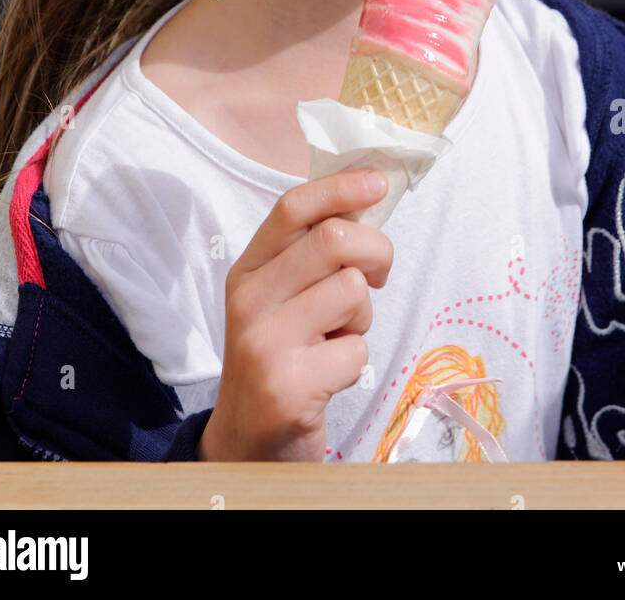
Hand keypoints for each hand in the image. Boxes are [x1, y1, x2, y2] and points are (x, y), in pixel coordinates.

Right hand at [197, 168, 391, 461]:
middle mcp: (248, 300)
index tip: (378, 182)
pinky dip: (355, 363)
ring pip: (351, 292)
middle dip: (375, 251)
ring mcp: (265, 343)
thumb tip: (366, 200)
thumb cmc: (281, 357)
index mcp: (247, 270)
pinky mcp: (288, 386)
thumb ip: (311, 254)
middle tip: (377, 274)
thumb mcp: (280, 298)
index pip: (292, 207)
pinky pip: (356, 350)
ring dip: (361, 318)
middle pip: (333, 240)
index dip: (340, 186)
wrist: (247, 442)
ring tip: (335, 339)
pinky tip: (329, 376)